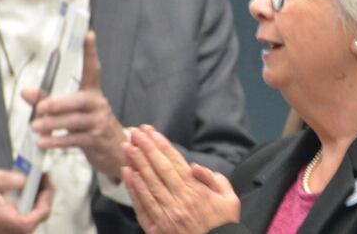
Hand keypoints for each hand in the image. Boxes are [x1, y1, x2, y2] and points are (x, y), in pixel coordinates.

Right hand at [0, 167, 52, 233]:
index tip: (45, 175)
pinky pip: (22, 213)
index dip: (48, 192)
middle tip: (39, 173)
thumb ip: (2, 180)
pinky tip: (19, 185)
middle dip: (42, 191)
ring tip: (30, 176)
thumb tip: (23, 179)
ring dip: (33, 194)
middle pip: (40, 211)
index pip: (44, 211)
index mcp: (15, 223)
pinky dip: (24, 199)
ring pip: (31, 212)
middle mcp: (15, 231)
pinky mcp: (5, 225)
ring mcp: (10, 229)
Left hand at [23, 31, 126, 178]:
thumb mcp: (72, 110)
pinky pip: (74, 139)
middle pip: (78, 100)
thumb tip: (25, 92)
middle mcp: (97, 104)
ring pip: (74, 121)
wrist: (114, 149)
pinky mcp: (96, 140)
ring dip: (52, 124)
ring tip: (35, 127)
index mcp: (92, 92)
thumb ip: (49, 100)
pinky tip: (42, 143)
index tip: (88, 34)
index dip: (90, 52)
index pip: (93, 69)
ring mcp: (98, 122)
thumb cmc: (89, 124)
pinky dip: (57, 142)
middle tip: (40, 107)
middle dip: (58, 103)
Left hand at [121, 126, 239, 233]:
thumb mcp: (230, 200)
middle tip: (135, 133)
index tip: (151, 132)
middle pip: (159, 169)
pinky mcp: (158, 229)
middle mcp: (180, 200)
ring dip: (137, 164)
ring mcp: (167, 214)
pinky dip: (134, 189)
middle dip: (146, 148)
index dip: (162, 145)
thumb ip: (215, 180)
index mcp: (196, 191)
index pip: (175, 162)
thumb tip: (194, 166)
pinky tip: (128, 174)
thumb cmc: (223, 226)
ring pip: (148, 184)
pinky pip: (143, 206)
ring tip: (127, 148)